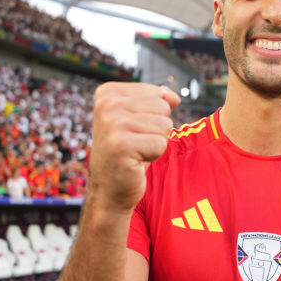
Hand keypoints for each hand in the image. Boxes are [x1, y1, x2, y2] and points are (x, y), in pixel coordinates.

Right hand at [87, 82, 179, 210]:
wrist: (109, 188)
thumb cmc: (127, 152)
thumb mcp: (138, 119)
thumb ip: (155, 100)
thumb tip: (174, 96)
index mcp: (108, 93)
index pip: (156, 92)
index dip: (152, 114)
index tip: (132, 129)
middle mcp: (106, 104)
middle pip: (162, 106)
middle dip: (156, 128)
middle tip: (135, 142)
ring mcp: (112, 124)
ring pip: (164, 125)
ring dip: (155, 142)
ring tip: (135, 151)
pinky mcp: (122, 145)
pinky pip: (161, 143)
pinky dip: (154, 155)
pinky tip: (135, 161)